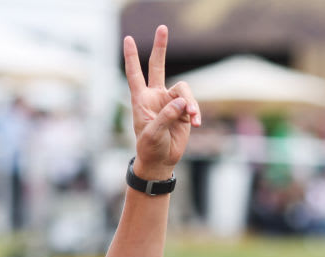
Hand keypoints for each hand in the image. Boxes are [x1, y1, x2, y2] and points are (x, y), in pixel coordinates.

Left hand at [123, 25, 200, 179]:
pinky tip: (196, 123)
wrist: (161, 161)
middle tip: (163, 28)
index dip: (131, 57)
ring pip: (184, 90)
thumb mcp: (152, 133)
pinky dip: (195, 113)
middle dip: (160, 48)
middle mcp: (155, 96)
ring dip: (190, 102)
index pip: (135, 74)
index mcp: (141, 100)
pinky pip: (192, 105)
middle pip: (158, 66)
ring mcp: (170, 102)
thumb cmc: (150, 147)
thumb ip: (165, 116)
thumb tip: (181, 101)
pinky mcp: (183, 111)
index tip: (128, 39)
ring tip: (192, 116)